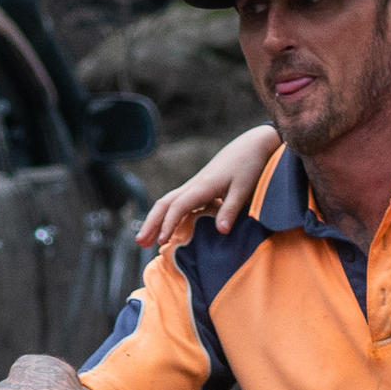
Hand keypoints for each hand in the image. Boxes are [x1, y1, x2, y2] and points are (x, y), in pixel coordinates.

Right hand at [134, 127, 269, 252]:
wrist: (251, 146)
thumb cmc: (248, 166)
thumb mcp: (243, 188)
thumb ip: (231, 209)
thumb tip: (221, 231)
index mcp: (202, 186)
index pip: (178, 206)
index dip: (168, 224)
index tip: (161, 242)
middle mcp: (193, 186)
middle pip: (164, 204)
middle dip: (151, 223)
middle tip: (139, 243)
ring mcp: (195, 186)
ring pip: (168, 203)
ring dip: (155, 221)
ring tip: (144, 239)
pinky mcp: (199, 188)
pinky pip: (177, 203)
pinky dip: (167, 216)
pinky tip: (165, 228)